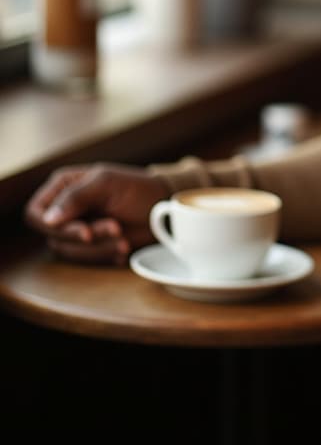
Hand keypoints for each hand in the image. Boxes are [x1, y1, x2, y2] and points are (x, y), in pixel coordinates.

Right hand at [24, 164, 167, 265]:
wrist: (162, 208)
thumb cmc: (137, 188)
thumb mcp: (107, 184)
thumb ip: (75, 197)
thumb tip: (48, 219)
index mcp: (63, 186)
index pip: (35, 214)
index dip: (53, 228)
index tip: (84, 231)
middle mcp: (64, 208)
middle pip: (54, 236)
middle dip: (89, 237)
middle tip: (116, 229)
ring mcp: (75, 228)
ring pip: (69, 252)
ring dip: (99, 248)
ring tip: (123, 238)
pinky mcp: (88, 246)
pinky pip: (85, 261)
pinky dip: (105, 256)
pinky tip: (123, 247)